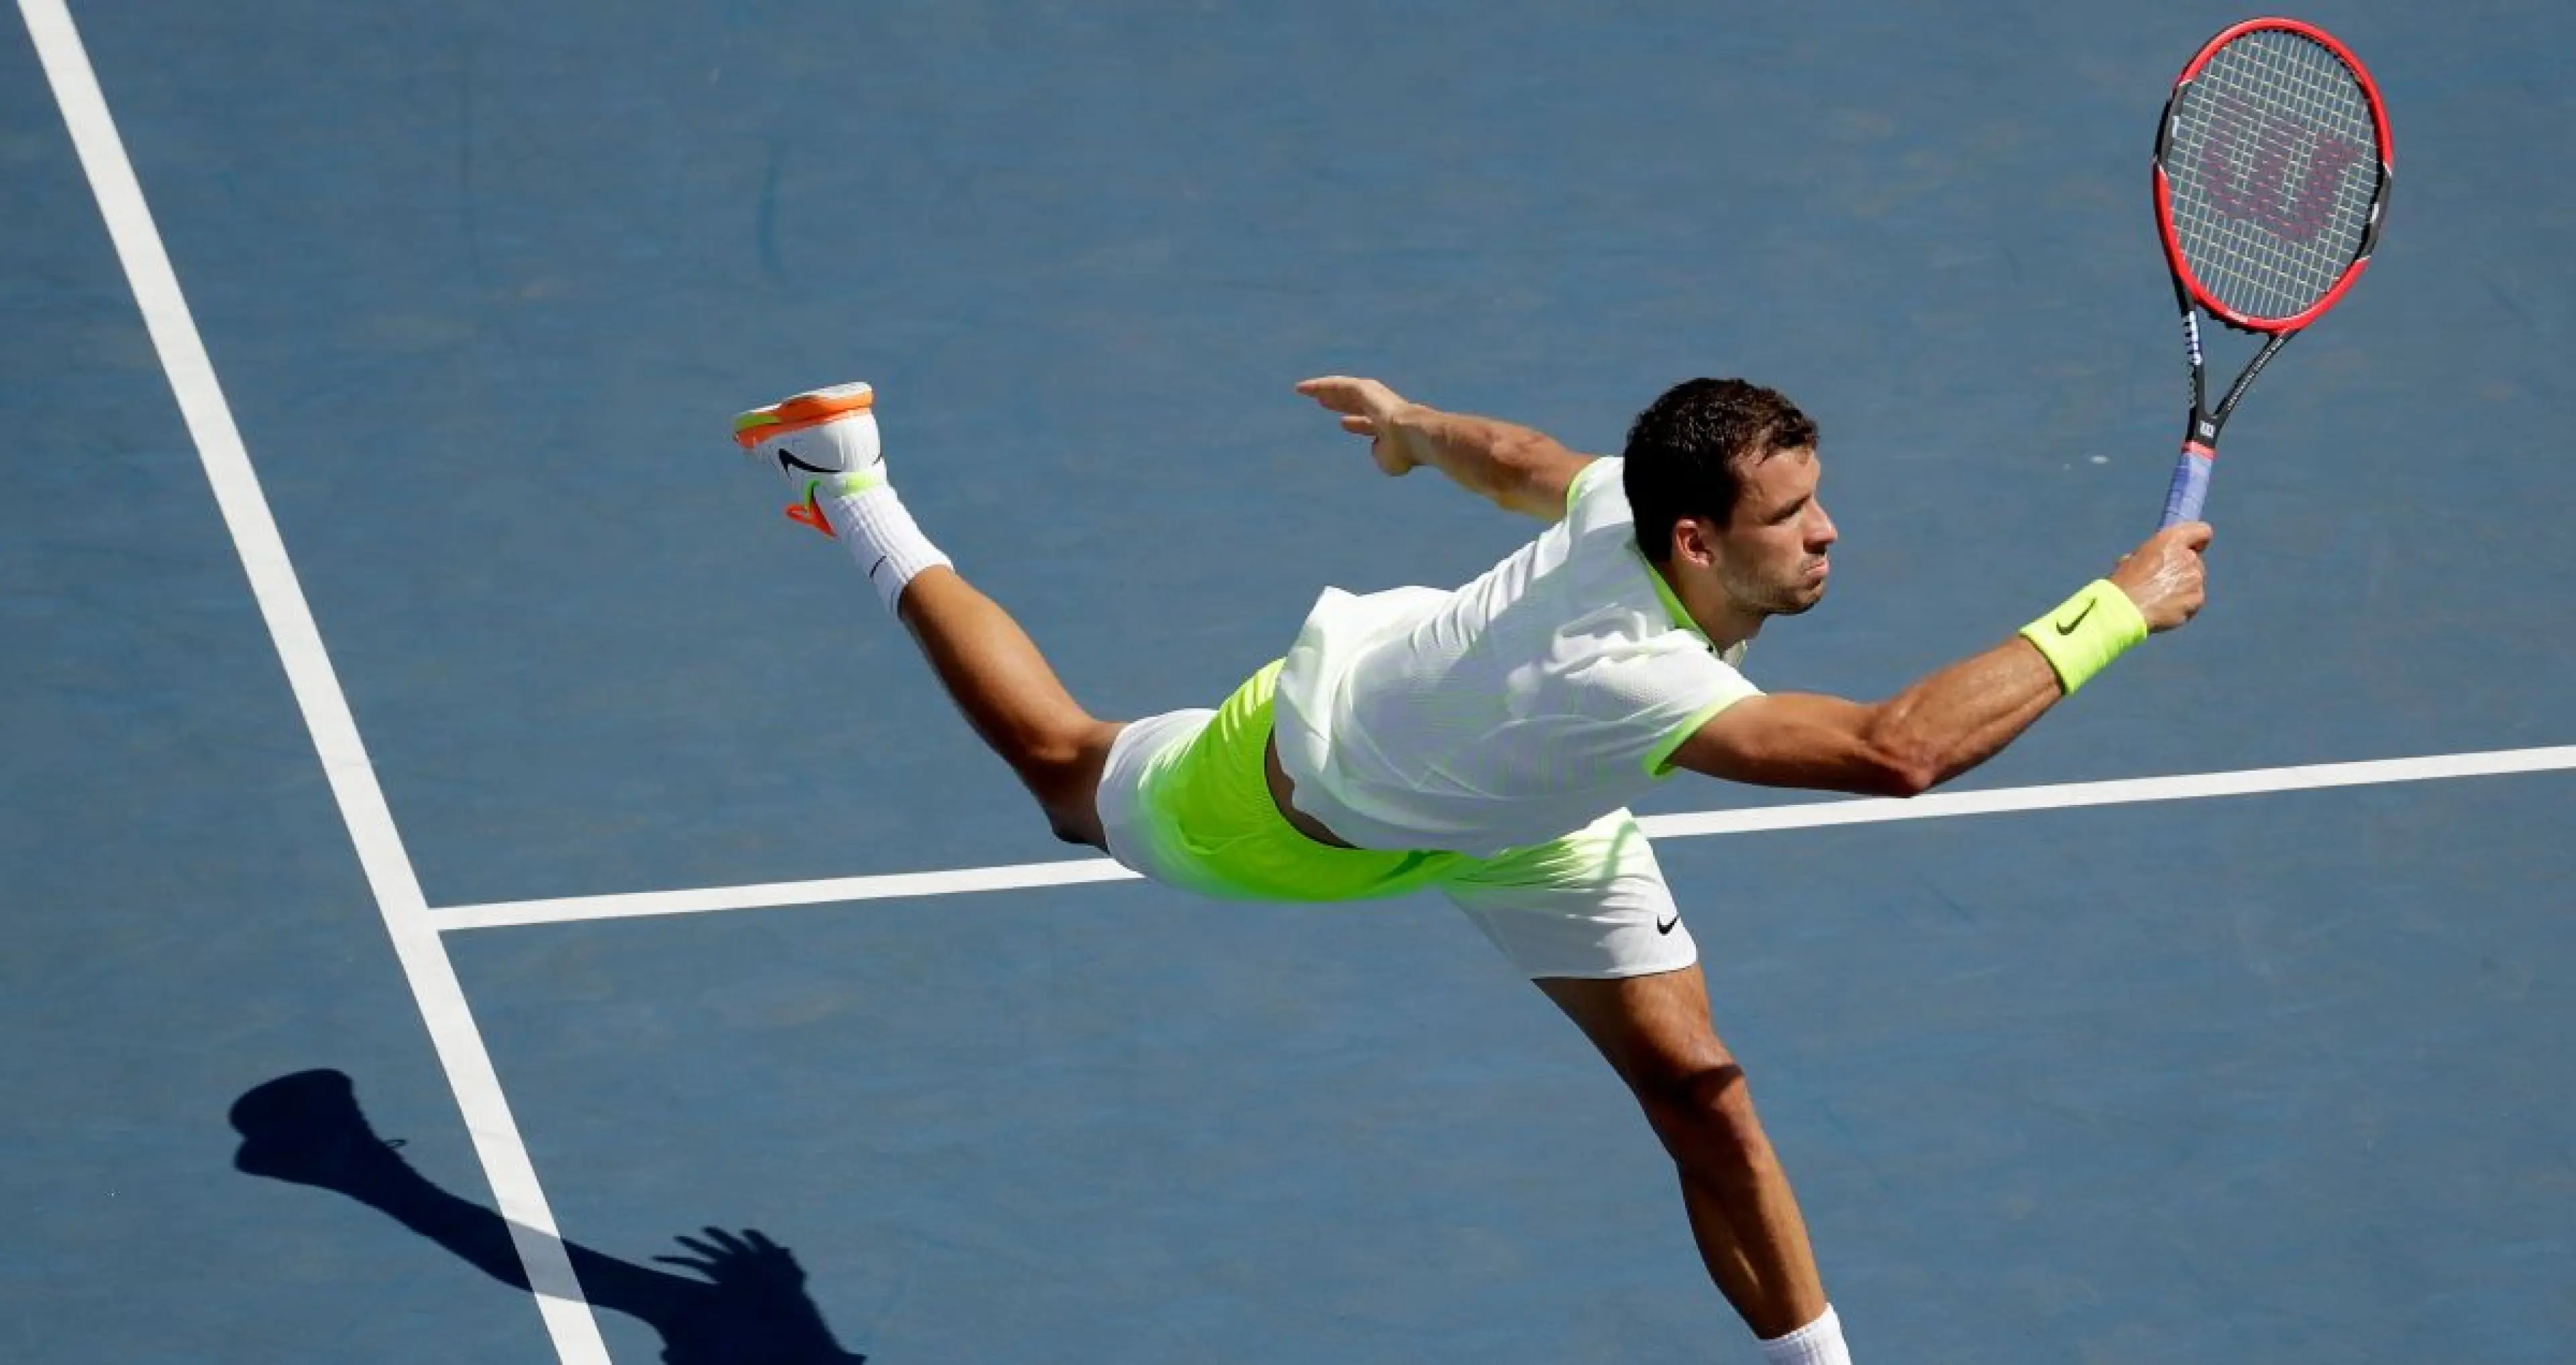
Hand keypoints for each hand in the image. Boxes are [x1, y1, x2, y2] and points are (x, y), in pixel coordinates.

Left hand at [1295, 375, 1418, 475]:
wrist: (1413, 436)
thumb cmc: (1404, 453)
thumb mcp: (1390, 461)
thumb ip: (1382, 455)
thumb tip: (1376, 448)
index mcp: (1388, 427)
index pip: (1368, 423)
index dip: (1356, 423)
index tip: (1343, 423)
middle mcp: (1381, 409)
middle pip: (1354, 404)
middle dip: (1339, 403)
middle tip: (1323, 402)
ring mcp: (1374, 396)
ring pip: (1343, 391)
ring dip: (1324, 390)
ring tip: (1306, 390)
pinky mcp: (1364, 388)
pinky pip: (1337, 385)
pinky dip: (1320, 385)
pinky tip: (1304, 387)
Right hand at [2108, 522, 2211, 632]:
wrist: (2126, 610)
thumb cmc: (2124, 583)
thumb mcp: (2133, 557)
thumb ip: (2155, 554)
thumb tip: (2159, 560)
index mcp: (2171, 540)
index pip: (2202, 531)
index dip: (2198, 540)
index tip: (2192, 547)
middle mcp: (2188, 556)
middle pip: (2195, 561)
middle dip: (2183, 569)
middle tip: (2163, 581)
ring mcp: (2195, 579)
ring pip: (2195, 581)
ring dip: (2183, 587)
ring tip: (2161, 598)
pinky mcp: (2197, 599)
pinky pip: (2194, 600)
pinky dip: (2184, 605)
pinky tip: (2166, 609)